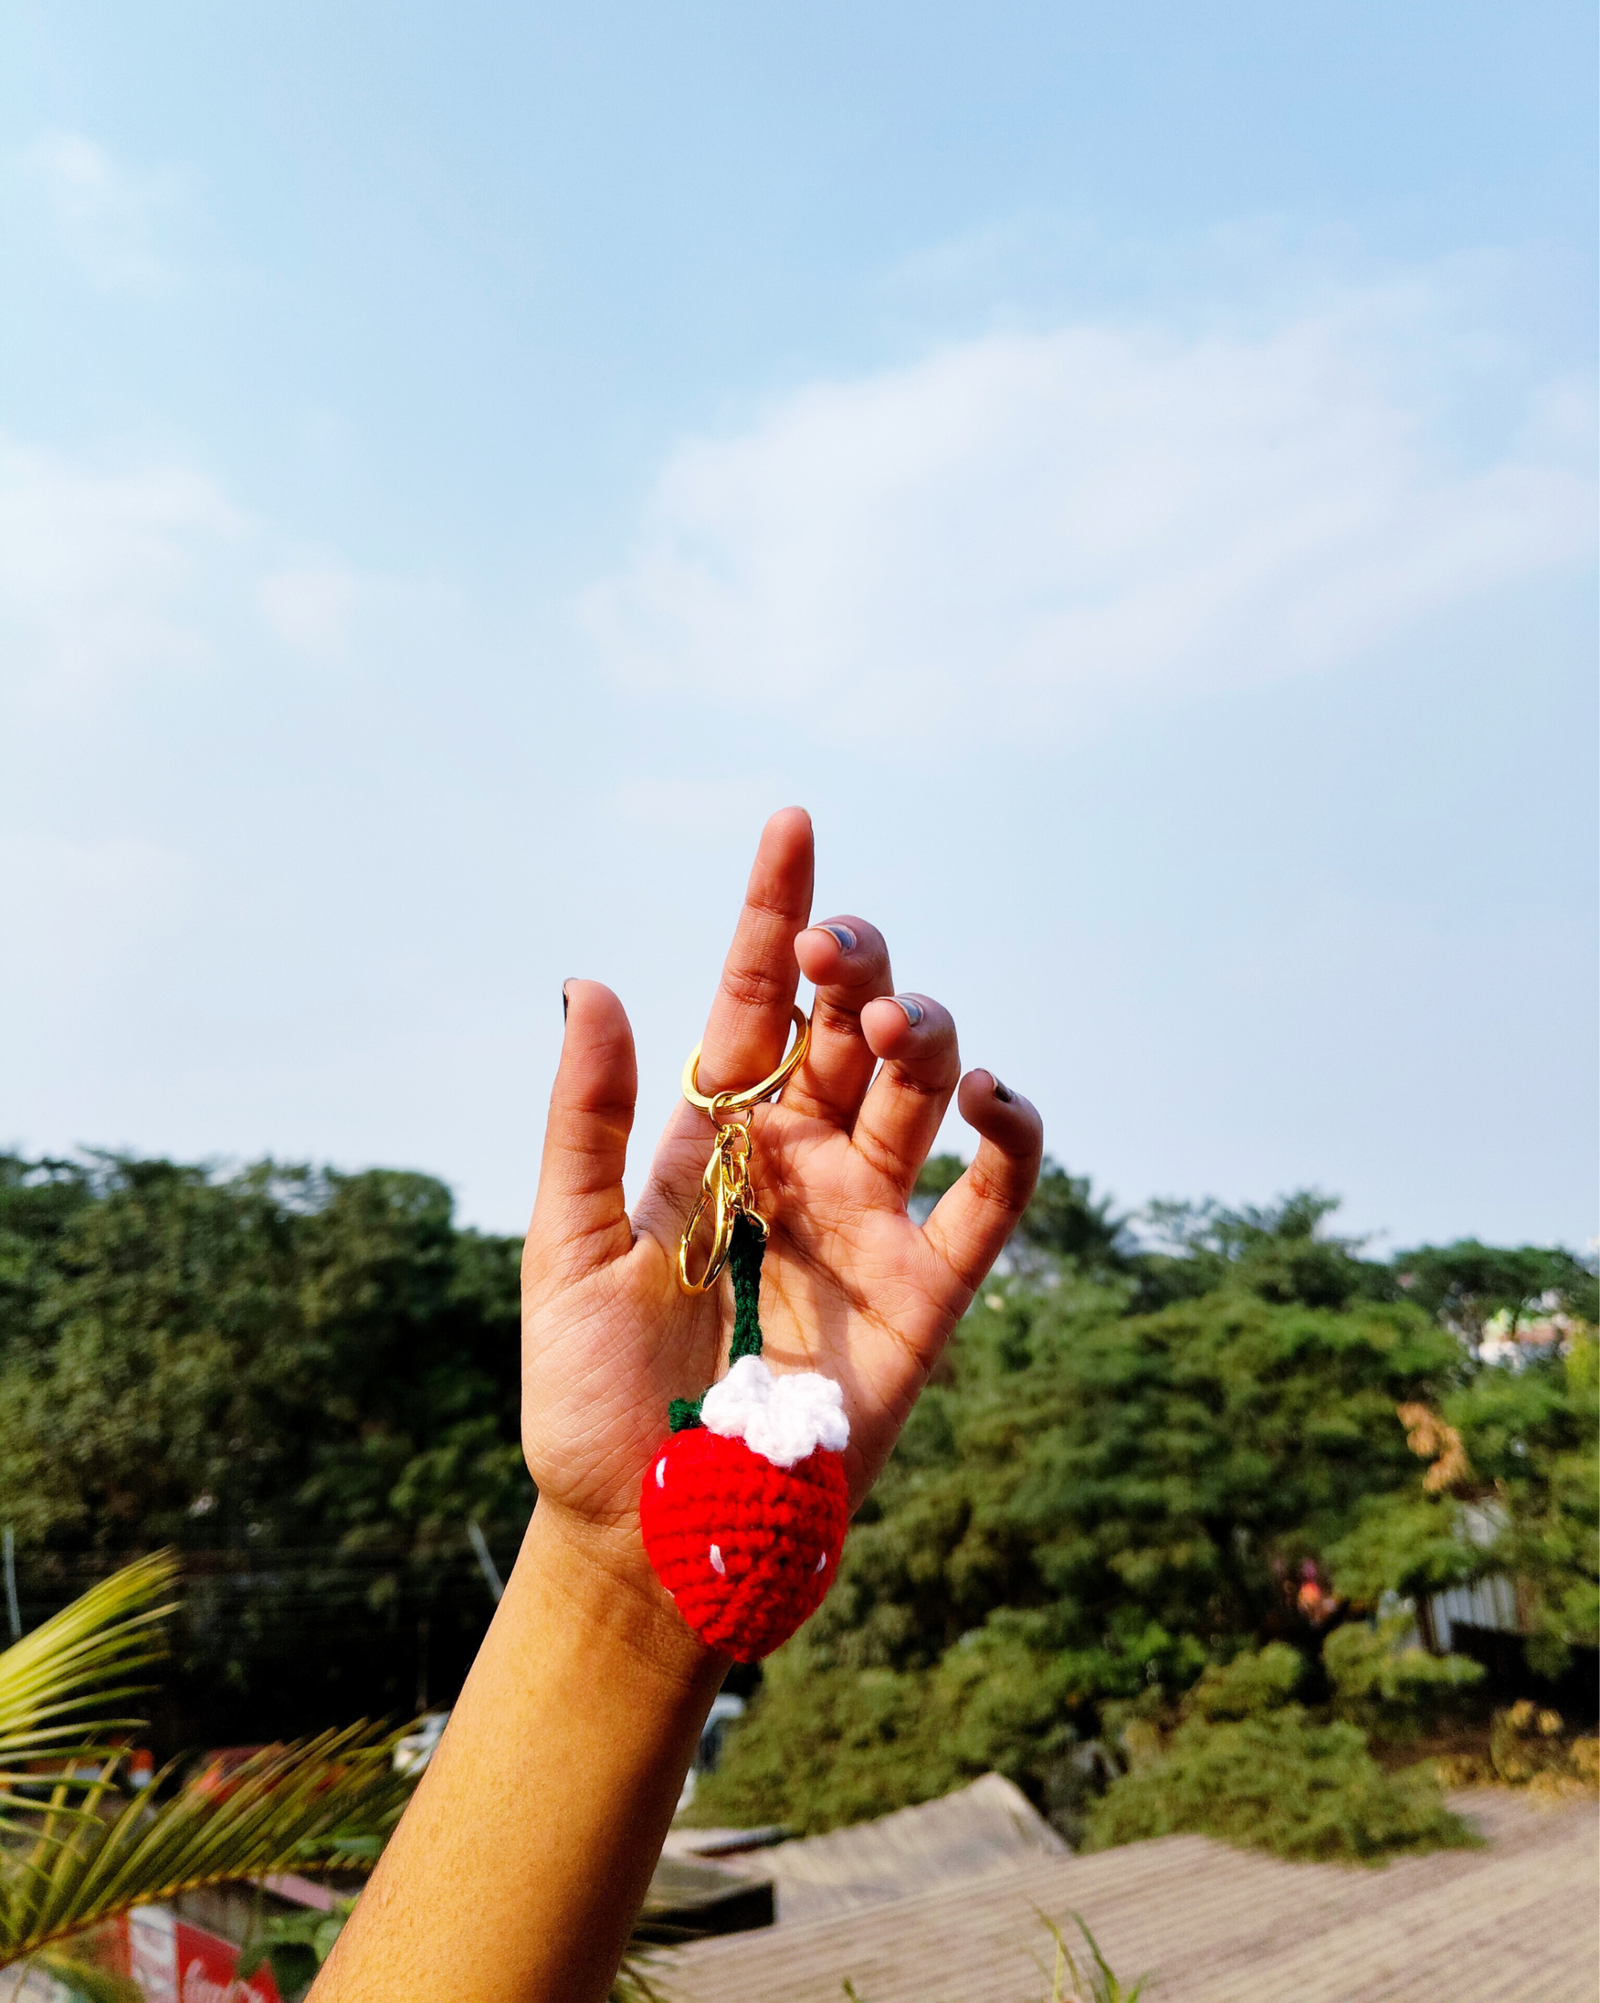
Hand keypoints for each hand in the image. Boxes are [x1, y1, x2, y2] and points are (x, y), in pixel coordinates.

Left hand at [520, 808, 1042, 1644]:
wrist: (650, 1536)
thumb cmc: (594, 1403)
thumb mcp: (567, 1249)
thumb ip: (586, 1120)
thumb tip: (591, 981)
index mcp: (715, 1142)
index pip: (754, 1008)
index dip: (774, 918)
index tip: (792, 826)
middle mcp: (801, 1165)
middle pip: (846, 1033)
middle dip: (855, 968)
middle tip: (842, 945)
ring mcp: (870, 1223)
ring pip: (920, 1091)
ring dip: (920, 1036)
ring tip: (894, 1026)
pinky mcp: (928, 1296)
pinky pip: (992, 1201)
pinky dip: (1011, 1139)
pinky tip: (988, 1094)